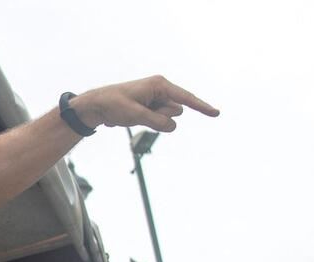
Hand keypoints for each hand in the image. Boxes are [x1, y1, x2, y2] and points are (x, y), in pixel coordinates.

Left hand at [73, 75, 218, 132]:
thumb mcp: (135, 114)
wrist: (97, 106)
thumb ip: (156, 121)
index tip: (216, 114)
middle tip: (139, 111)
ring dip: (155, 121)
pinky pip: (160, 122)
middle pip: (176, 111)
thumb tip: (174, 126)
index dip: (202, 107)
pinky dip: (150, 122)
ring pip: (169, 118)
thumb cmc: (114, 104)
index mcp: (159, 85)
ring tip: (135, 113)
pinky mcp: (153, 108)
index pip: (186, 98)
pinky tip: (135, 116)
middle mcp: (162, 90)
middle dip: (162, 117)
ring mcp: (158, 100)